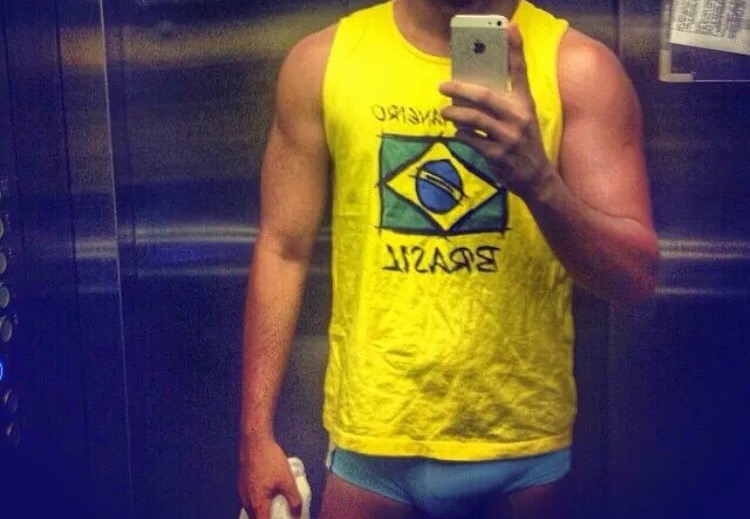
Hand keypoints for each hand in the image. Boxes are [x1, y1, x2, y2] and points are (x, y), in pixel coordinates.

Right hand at [238, 437, 301, 518]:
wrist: (255, 441)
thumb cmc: (270, 460)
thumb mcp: (287, 480)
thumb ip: (294, 499)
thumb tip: (297, 514)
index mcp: (256, 504)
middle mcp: (246, 501)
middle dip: (267, 518)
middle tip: (281, 515)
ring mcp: (242, 492)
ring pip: (252, 510)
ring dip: (262, 513)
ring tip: (276, 510)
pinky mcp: (243, 484)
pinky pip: (250, 501)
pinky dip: (259, 504)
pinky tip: (268, 497)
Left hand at [440, 23, 552, 198]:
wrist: (536, 177)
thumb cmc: (523, 142)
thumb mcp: (522, 117)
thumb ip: (503, 100)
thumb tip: (469, 87)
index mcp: (525, 102)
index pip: (520, 70)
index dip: (515, 47)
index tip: (508, 26)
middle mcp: (520, 116)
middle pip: (485, 95)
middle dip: (460, 88)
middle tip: (442, 85)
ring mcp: (509, 136)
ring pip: (475, 119)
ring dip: (455, 113)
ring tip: (444, 111)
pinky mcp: (499, 154)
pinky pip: (472, 140)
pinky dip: (461, 134)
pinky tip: (457, 132)